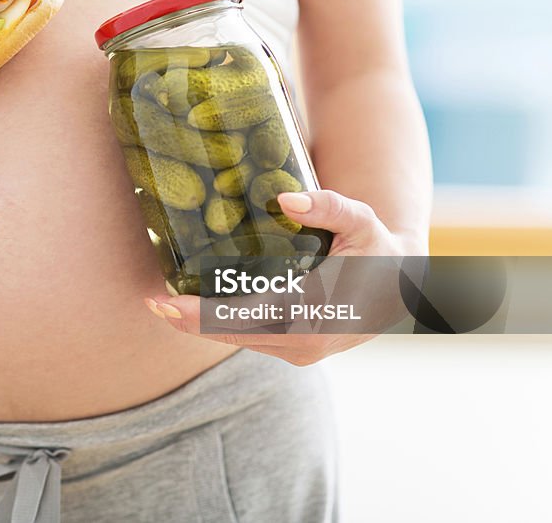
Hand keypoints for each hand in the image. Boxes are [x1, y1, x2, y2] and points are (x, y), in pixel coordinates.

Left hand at [144, 190, 414, 365]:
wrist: (402, 284)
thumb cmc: (378, 249)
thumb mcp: (361, 221)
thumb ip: (328, 206)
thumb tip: (284, 198)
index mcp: (315, 319)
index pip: (246, 318)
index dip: (202, 313)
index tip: (166, 302)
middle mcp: (304, 346)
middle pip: (233, 335)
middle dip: (189, 322)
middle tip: (149, 302)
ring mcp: (300, 354)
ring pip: (239, 342)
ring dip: (199, 327)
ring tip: (162, 306)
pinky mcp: (295, 351)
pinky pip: (250, 340)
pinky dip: (219, 328)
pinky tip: (192, 311)